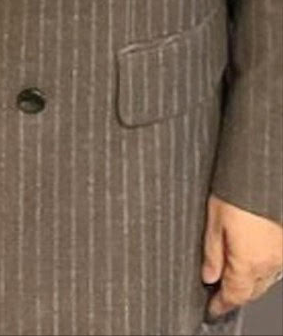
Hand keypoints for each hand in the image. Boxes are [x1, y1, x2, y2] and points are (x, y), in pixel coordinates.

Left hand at [202, 193, 282, 317]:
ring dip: (250, 283)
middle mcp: (270, 263)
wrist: (262, 172)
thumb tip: (208, 276)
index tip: (212, 310)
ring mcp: (281, 253)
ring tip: (233, 278)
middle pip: (252, 291)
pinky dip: (262, 268)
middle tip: (220, 296)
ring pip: (266, 280)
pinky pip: (275, 265)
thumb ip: (212, 253)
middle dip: (236, 296)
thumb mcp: (214, 221)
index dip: (221, 305)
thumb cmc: (237, 191)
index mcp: (249, 262)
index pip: (235, 296)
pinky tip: (253, 260)